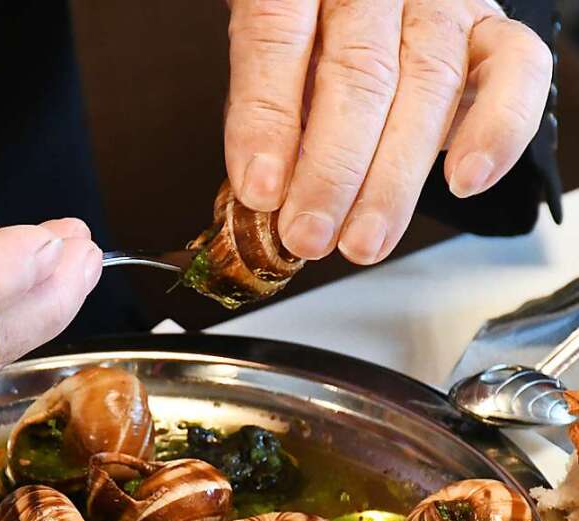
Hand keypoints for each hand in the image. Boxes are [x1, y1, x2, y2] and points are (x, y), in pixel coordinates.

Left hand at [224, 0, 552, 263]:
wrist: (369, 12)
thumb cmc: (310, 43)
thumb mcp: (272, 68)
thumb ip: (265, 112)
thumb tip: (263, 191)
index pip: (276, 36)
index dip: (267, 120)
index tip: (261, 190)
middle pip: (357, 72)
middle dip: (331, 170)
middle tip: (308, 234)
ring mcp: (441, 4)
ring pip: (427, 84)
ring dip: (393, 179)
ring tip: (363, 240)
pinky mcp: (493, 32)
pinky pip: (517, 70)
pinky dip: (497, 129)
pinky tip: (465, 181)